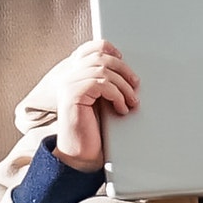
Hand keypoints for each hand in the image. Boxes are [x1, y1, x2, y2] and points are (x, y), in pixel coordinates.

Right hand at [45, 40, 137, 170]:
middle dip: (123, 69)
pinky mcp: (73, 94)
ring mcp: (68, 84)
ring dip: (123, 86)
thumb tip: (125, 69)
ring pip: (103, 70)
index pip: (90, 49)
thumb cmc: (92, 129)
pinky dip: (117, 95)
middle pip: (100, 57)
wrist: (80, 154)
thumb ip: (105, 81)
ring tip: (131, 100)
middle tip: (135, 84)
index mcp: (72, 74)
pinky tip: (121, 108)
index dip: (109, 49)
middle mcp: (67, 76)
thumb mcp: (100, 99)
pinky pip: (102, 84)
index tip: (123, 60)